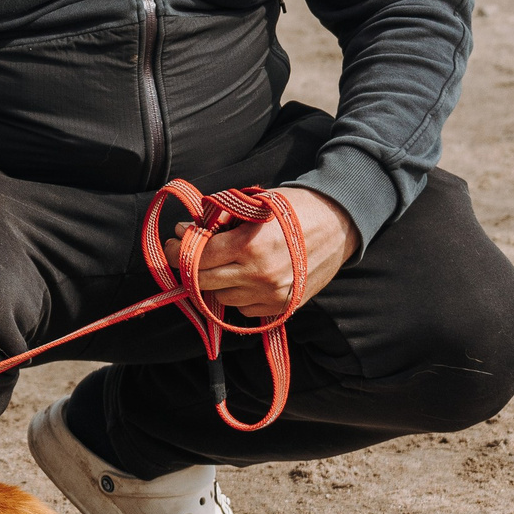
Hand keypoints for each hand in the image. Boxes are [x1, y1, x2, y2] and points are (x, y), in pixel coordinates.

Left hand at [166, 187, 358, 318]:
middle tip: (187, 254)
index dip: (177, 250)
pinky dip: (238, 295)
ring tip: (224, 263)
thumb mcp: (254, 204)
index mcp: (250, 246)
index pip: (197, 258)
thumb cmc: (295, 208)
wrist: (341, 224)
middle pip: (203, 283)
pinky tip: (245, 277)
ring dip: (216, 283)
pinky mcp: (284, 307)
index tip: (173, 242)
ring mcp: (273, 295)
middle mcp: (260, 275)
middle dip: (190, 267)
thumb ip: (218, 220)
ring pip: (222, 298)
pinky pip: (245, 309)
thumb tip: (185, 230)